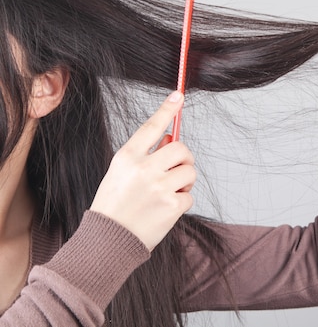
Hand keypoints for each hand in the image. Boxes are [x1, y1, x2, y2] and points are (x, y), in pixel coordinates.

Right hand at [90, 91, 195, 250]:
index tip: (178, 96)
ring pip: (190, 171)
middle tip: (176, 169)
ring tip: (168, 192)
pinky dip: (182, 201)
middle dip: (184, 158)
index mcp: (127, 157)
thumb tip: (173, 139)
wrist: (108, 241)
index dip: (166, 110)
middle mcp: (143, 169)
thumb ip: (146, 156)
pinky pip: (190, 195)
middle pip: (181, 149)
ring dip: (185, 181)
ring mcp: (159, 187)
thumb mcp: (121, 174)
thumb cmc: (115, 205)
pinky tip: (165, 209)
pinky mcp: (172, 205)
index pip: (151, 127)